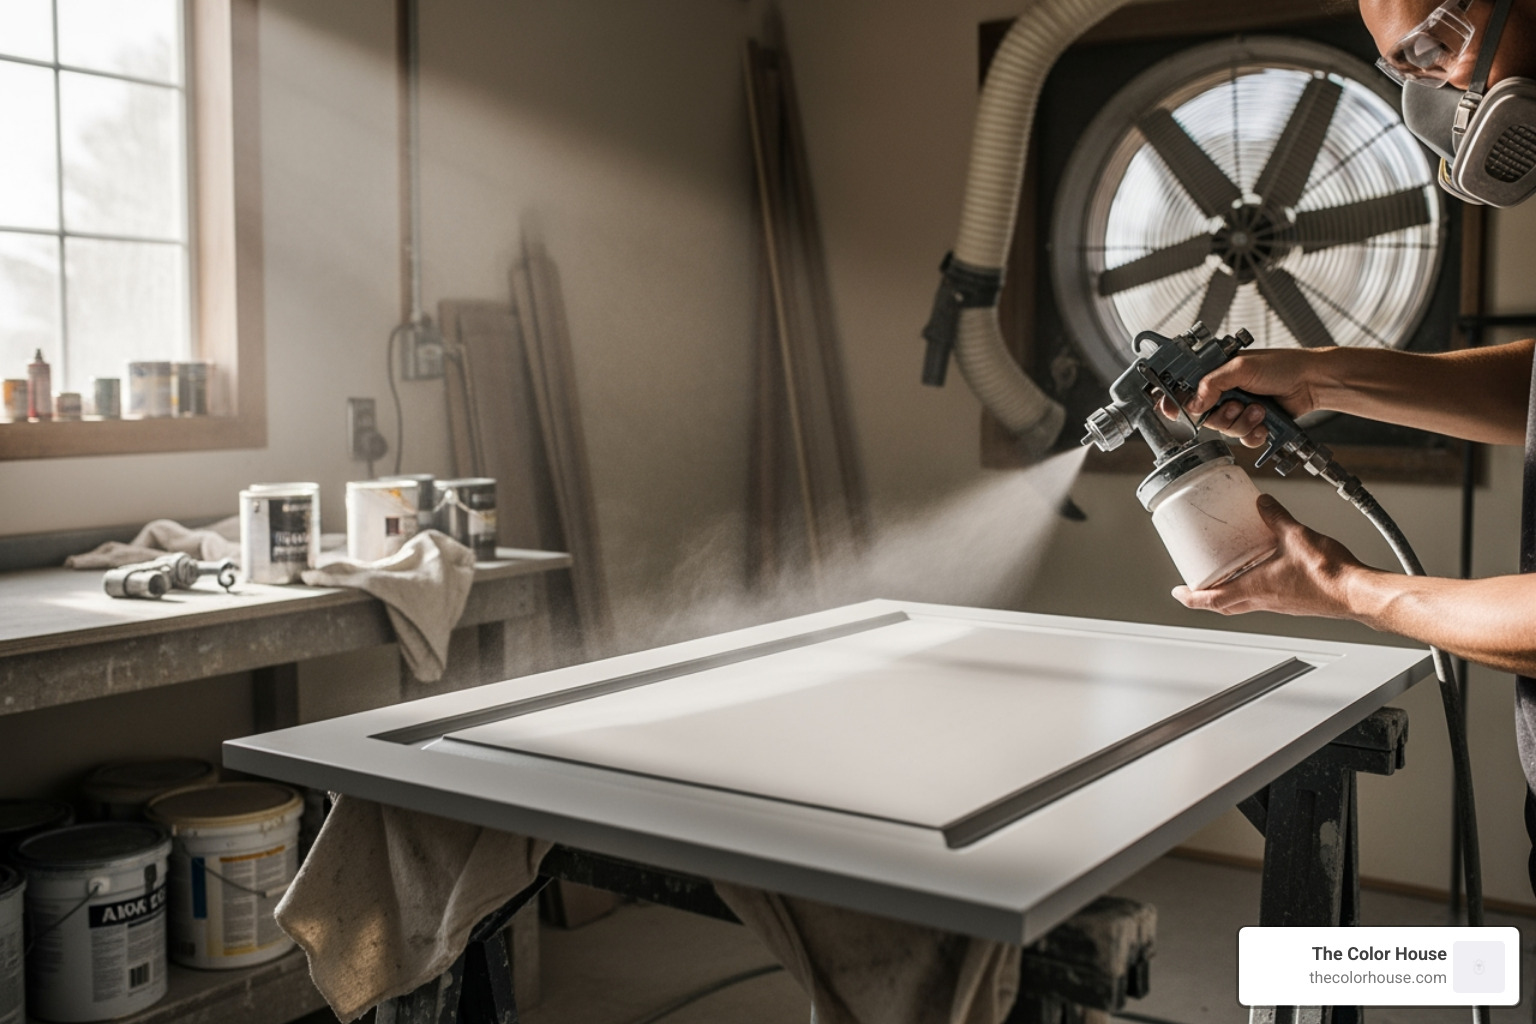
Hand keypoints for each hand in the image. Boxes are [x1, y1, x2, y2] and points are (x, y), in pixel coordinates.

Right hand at [1160, 349, 1328, 448]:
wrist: (1311, 382)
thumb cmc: (1282, 365)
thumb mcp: (1241, 367)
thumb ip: (1212, 384)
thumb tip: (1193, 403)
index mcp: (1216, 374)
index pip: (1186, 390)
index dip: (1176, 401)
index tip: (1171, 411)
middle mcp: (1224, 393)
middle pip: (1204, 416)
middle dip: (1222, 414)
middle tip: (1236, 404)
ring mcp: (1239, 409)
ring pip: (1224, 429)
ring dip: (1243, 422)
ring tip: (1259, 409)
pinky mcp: (1253, 424)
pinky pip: (1242, 439)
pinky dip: (1254, 434)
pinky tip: (1264, 423)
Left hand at [1172, 494, 1366, 618]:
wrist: (1356, 592)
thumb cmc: (1328, 574)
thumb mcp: (1295, 535)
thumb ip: (1275, 517)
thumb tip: (1261, 503)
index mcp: (1255, 589)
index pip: (1212, 600)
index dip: (1191, 597)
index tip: (1178, 592)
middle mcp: (1264, 601)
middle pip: (1225, 606)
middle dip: (1206, 597)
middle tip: (1196, 585)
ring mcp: (1279, 605)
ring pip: (1244, 603)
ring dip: (1229, 593)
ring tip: (1224, 575)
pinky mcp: (1293, 603)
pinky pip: (1264, 598)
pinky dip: (1253, 588)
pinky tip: (1261, 571)